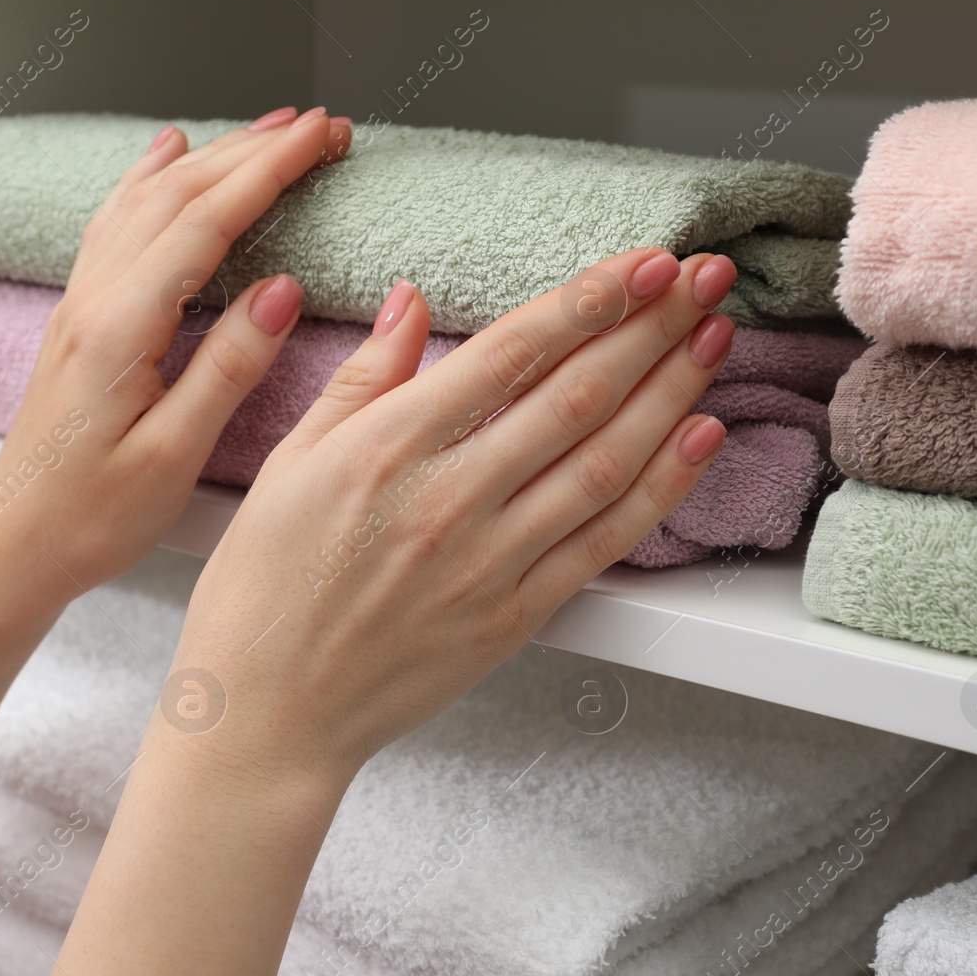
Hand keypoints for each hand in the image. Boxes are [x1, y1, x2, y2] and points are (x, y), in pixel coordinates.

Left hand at [0, 106, 352, 962]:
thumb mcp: (173, 455)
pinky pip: (117, 223)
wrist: (16, 543)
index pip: (206, 221)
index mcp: (122, 328)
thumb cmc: (91, 516)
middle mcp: (96, 301)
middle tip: (317, 126)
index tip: (322, 138)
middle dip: (253, 150)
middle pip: (179, 194)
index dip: (270, 171)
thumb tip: (279, 292)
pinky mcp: (81, 318)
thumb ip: (227, 368)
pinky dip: (149, 179)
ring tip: (264, 130)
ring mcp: (82, 303)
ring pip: (148, 200)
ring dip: (211, 156)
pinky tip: (164, 157)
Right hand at [164, 246, 737, 788]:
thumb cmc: (262, 592)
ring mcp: (490, 562)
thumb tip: (409, 302)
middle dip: (651, 326)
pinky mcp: (515, 616)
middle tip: (705, 276)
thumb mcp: (289, 465)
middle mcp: (449, 500)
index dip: (589, 300)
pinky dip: (662, 487)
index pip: (512, 354)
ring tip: (713, 335)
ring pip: (606, 461)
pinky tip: (699, 437)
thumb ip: (361, 379)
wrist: (267, 714)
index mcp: (387, 450)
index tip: (641, 261)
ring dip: (671, 392)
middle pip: (577, 396)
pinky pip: (605, 541)